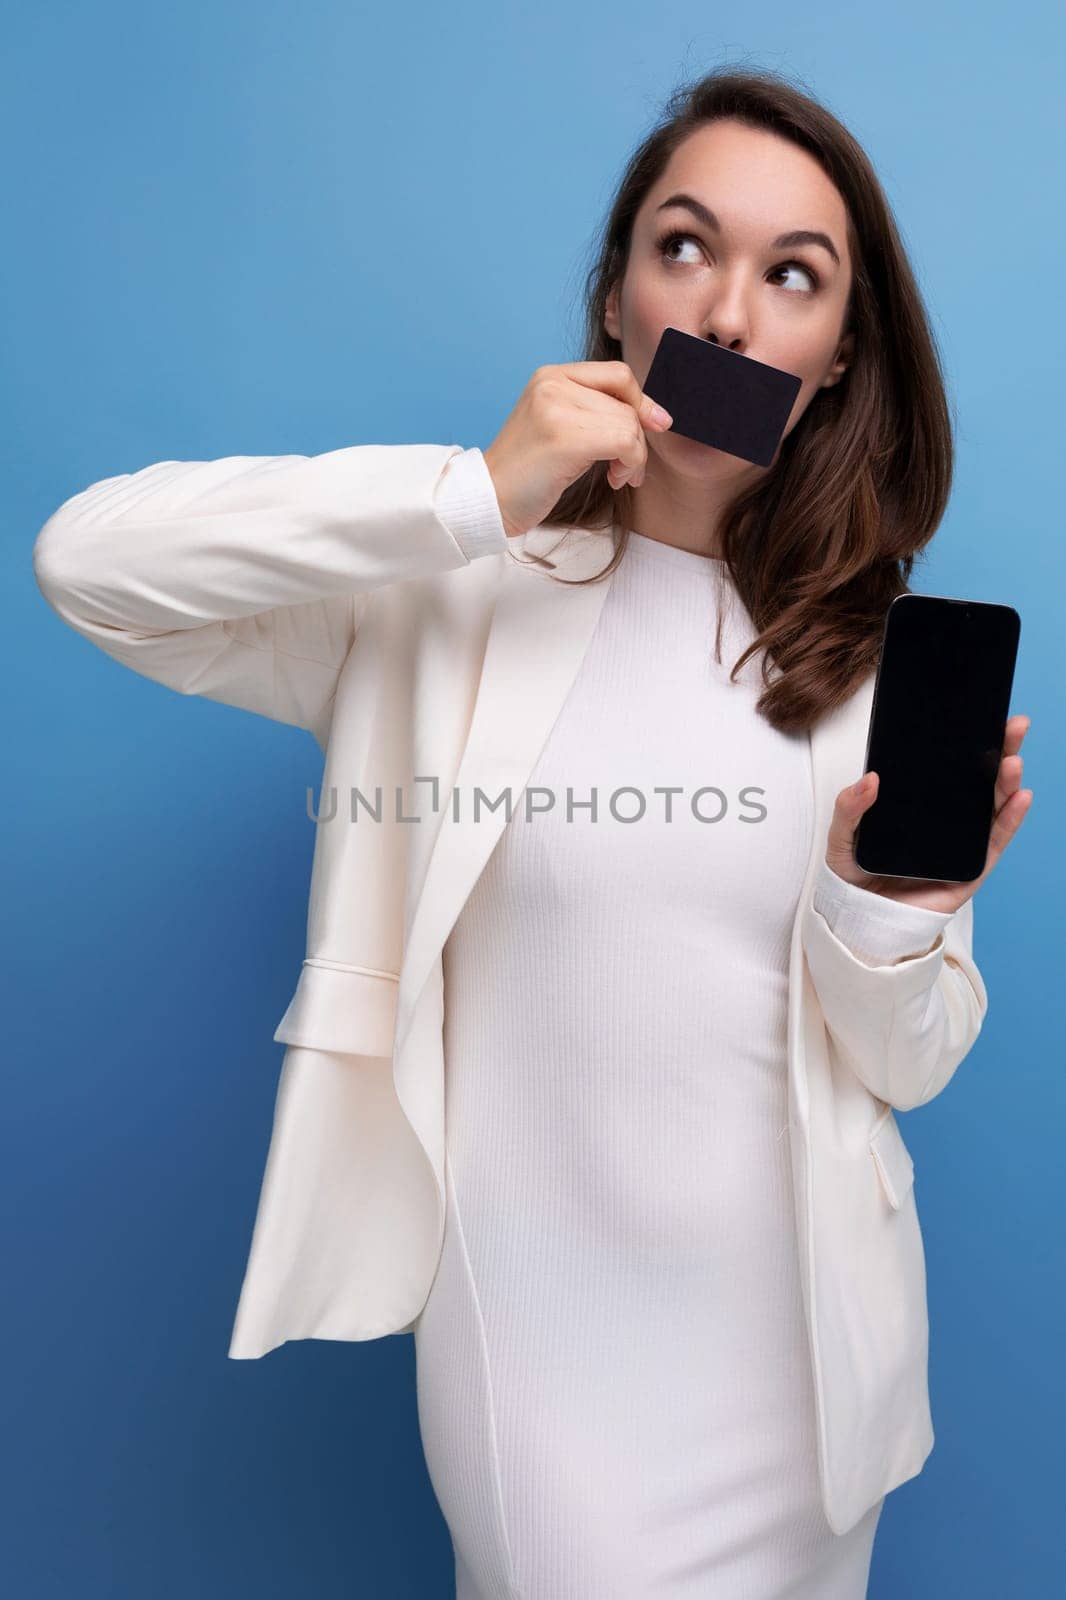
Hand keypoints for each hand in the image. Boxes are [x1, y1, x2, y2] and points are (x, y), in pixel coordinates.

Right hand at [482, 360, 672, 540]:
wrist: (488, 499)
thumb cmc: (528, 473)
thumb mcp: (561, 429)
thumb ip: (596, 413)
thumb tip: (657, 415)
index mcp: (551, 376)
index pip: (617, 374)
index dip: (642, 400)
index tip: (655, 426)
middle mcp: (553, 384)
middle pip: (627, 401)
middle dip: (639, 438)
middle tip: (627, 469)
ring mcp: (557, 407)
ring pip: (629, 423)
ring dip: (635, 457)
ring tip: (618, 476)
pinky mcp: (564, 437)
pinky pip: (625, 441)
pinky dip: (630, 464)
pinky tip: (615, 480)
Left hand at [824, 714, 1032, 913]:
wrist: (861, 922)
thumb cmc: (853, 877)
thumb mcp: (841, 837)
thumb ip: (849, 808)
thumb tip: (870, 778)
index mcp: (918, 804)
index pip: (946, 768)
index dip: (965, 741)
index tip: (979, 714)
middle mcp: (945, 818)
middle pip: (978, 778)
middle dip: (1000, 750)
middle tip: (1013, 725)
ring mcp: (961, 842)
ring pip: (993, 805)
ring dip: (1007, 781)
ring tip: (1012, 761)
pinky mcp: (971, 869)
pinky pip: (995, 841)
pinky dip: (1010, 819)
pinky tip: (1020, 798)